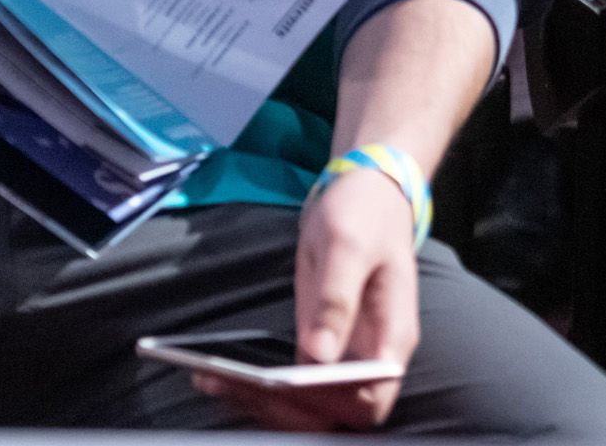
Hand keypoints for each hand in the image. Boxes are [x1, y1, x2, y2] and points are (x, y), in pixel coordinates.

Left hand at [193, 169, 417, 431]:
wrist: (365, 194)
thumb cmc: (363, 214)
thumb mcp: (347, 245)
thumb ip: (337, 299)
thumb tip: (321, 356)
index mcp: (392, 335)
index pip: (369, 396)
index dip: (330, 403)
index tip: (286, 385)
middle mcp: (372, 354)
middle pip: (337, 411)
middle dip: (285, 408)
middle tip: (234, 385)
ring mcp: (345, 353)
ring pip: (310, 404)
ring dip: (264, 403)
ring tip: (213, 381)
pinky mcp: (319, 346)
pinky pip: (292, 382)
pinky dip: (257, 387)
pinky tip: (220, 376)